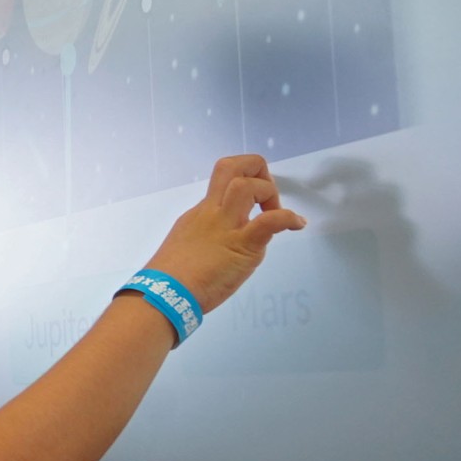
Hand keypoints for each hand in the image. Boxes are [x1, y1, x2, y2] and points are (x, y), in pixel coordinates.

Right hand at [143, 154, 307, 314]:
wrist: (164, 294)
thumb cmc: (173, 278)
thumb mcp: (188, 244)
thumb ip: (208, 235)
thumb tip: (225, 240)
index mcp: (200, 212)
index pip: (223, 178)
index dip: (246, 179)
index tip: (256, 198)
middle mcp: (212, 211)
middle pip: (231, 166)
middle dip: (257, 169)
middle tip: (266, 195)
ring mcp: (226, 226)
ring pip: (247, 185)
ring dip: (270, 193)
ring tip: (280, 213)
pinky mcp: (242, 245)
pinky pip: (269, 221)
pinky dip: (289, 218)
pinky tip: (297, 224)